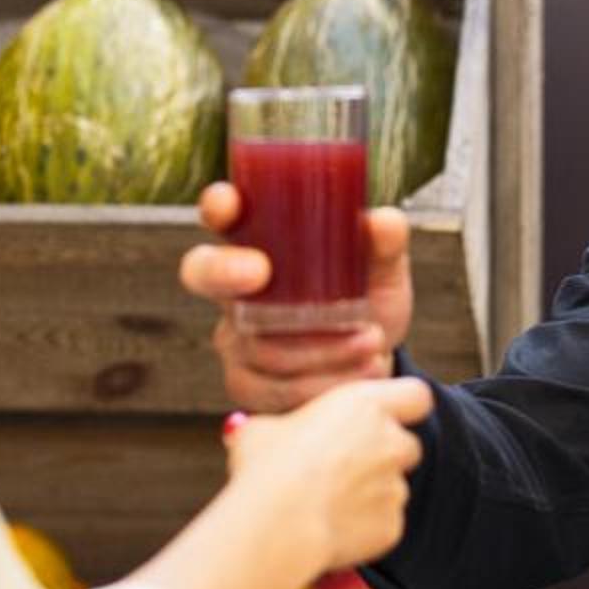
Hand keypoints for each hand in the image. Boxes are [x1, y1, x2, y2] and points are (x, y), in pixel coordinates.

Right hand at [180, 183, 416, 411]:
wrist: (373, 360)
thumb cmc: (367, 298)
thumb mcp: (383, 271)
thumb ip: (386, 245)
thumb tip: (384, 220)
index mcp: (262, 243)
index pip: (222, 213)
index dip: (217, 205)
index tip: (227, 203)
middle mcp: (236, 286)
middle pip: (202, 271)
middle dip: (224, 269)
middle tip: (260, 271)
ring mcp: (234, 335)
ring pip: (258, 342)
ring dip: (320, 347)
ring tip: (371, 341)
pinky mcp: (244, 380)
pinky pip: (272, 385)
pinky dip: (322, 383)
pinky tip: (356, 374)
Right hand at [222, 375, 435, 571]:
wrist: (276, 526)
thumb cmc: (264, 470)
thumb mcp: (260, 430)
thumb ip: (281, 426)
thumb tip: (260, 430)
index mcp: (365, 406)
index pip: (417, 395)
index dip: (407, 405)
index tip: (387, 416)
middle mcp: (390, 443)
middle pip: (407, 446)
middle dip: (386, 455)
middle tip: (346, 468)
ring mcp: (395, 487)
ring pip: (395, 488)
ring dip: (372, 493)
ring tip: (328, 503)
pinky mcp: (392, 526)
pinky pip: (386, 523)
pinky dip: (367, 527)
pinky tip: (331, 528)